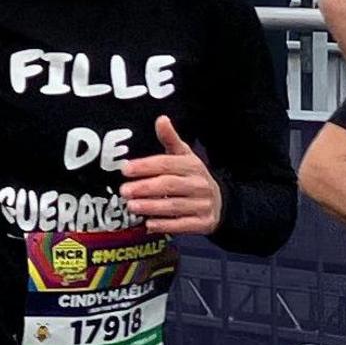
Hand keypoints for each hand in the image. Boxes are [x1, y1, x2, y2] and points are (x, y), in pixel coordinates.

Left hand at [119, 116, 226, 236]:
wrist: (221, 202)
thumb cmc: (193, 176)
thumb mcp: (184, 156)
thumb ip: (170, 139)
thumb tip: (161, 119)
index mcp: (192, 165)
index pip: (166, 164)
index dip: (145, 166)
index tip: (125, 169)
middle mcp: (199, 184)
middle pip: (169, 185)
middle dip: (145, 188)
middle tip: (124, 191)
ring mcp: (203, 204)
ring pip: (174, 206)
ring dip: (151, 207)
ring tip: (131, 206)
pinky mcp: (203, 223)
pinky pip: (183, 225)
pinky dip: (165, 225)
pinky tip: (149, 224)